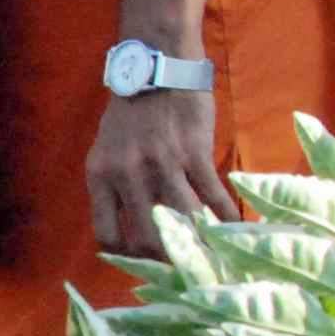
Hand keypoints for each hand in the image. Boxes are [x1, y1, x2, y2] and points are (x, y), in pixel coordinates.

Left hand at [85, 87, 237, 258]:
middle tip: (183, 269)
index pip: (107, 235)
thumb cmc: (131, 113)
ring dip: (200, 243)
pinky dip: (226, 216)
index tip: (143, 263)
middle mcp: (127, 174)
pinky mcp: (194, 152)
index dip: (127, 257)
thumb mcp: (107, 150)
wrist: (156, 66)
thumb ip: (114, 188)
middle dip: (167, 260)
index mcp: (100, 175)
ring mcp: (162, 164)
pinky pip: (213, 196)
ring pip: (183, 221)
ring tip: (212, 256)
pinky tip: (234, 226)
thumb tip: (129, 232)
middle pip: (147, 238)